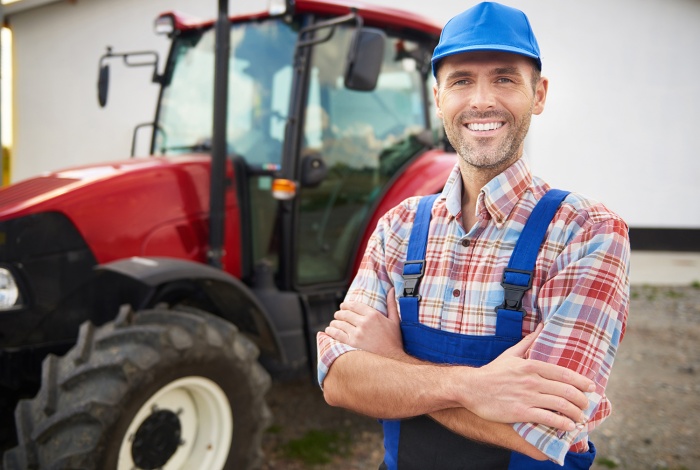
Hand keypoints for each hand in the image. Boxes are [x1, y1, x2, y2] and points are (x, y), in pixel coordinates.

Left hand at [325, 288, 405, 358]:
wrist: (392, 359)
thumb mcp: (395, 320)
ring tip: (333, 323)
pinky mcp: (352, 343)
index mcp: (373, 315)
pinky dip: (331, 331)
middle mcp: (364, 322)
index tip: (342, 306)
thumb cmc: (394, 340)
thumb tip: (392, 290)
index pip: (354, 305)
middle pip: (345, 314)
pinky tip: (329, 330)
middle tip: (337, 315)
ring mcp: (357, 333)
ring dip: (334, 322)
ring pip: (340, 323)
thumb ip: (391, 304)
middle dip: (339, 313)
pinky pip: (337, 334)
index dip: (346, 305)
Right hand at [462, 323, 594, 431]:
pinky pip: (548, 419)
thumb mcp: (510, 354)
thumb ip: (528, 342)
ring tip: (580, 419)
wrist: (471, 388)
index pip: (563, 373)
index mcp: (530, 365)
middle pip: (566, 390)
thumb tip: (542, 326)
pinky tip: (568, 427)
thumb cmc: (492, 372)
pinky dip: (562, 424)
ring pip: (560, 405)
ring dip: (575, 414)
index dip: (581, 381)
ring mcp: (527, 397)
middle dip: (581, 400)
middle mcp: (531, 380)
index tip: (591, 388)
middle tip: (586, 406)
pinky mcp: (521, 412)